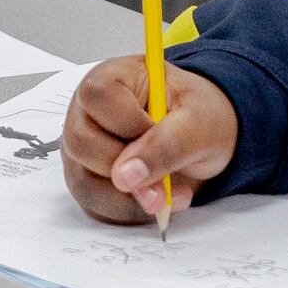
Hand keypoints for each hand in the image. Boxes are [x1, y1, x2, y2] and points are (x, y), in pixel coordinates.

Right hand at [61, 55, 239, 226]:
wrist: (205, 139)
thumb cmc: (199, 115)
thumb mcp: (199, 123)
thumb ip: (167, 144)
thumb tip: (126, 175)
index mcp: (115, 77)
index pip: (97, 96)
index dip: (127, 123)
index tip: (159, 132)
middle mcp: (90, 111)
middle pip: (82, 143)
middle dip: (128, 168)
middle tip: (167, 176)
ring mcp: (85, 147)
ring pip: (84, 181)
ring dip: (131, 197)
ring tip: (171, 192)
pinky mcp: (90, 178)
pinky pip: (95, 204)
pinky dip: (129, 209)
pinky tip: (158, 199)